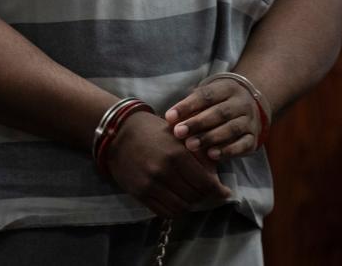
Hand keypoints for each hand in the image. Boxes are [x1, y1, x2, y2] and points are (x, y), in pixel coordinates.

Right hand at [106, 111, 231, 217]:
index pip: (206, 184)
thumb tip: (216, 176)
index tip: (224, 192)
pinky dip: (174, 209)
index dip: (219, 191)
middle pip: (195, 196)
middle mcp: (164, 171)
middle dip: (204, 195)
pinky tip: (175, 199)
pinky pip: (164, 212)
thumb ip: (199, 153)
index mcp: (177, 154)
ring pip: (182, 207)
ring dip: (189, 203)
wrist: (117, 132)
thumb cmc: (151, 130)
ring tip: (189, 194)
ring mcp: (150, 184)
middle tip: (204, 190)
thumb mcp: (178, 135)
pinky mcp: (139, 193)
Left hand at [165, 77, 262, 160]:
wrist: (250, 107)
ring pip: (232, 129)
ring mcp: (250, 121)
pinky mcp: (254, 138)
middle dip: (197, 123)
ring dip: (210, 138)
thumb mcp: (206, 98)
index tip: (169, 117)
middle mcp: (241, 103)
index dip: (187, 106)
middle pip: (219, 113)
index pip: (206, 95)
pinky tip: (212, 155)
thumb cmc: (217, 103)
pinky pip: (243, 145)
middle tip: (178, 133)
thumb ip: (190, 107)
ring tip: (191, 145)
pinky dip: (228, 151)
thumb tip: (170, 119)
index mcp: (227, 88)